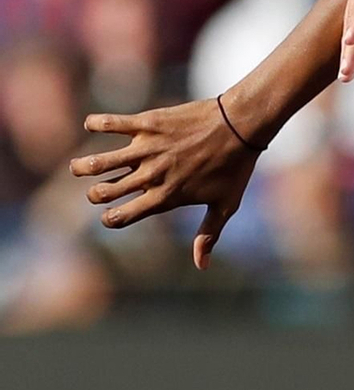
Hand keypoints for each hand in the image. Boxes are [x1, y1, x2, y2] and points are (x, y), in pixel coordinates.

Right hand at [70, 99, 259, 269]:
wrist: (240, 126)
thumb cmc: (235, 167)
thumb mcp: (225, 205)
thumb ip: (208, 234)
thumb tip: (201, 266)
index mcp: (166, 197)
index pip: (124, 216)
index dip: (110, 219)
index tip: (108, 217)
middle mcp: (152, 175)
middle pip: (106, 191)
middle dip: (94, 194)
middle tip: (94, 191)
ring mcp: (148, 148)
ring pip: (102, 161)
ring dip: (84, 166)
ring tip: (78, 167)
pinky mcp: (148, 123)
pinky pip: (113, 124)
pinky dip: (97, 122)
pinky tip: (90, 124)